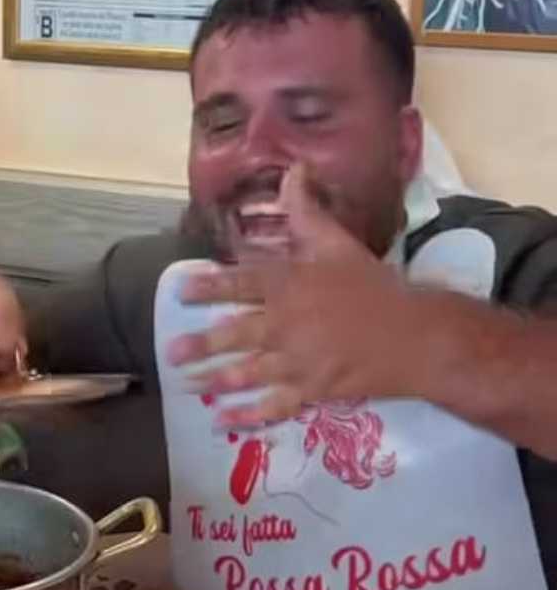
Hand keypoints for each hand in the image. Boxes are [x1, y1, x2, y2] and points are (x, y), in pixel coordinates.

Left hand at [166, 164, 421, 426]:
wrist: (418, 336)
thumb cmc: (375, 287)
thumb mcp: (338, 243)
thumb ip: (307, 211)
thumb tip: (292, 169)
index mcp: (291, 285)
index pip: (241, 283)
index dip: (209, 286)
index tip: (179, 291)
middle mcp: (288, 322)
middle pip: (236, 333)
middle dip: (201, 344)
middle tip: (171, 351)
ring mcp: (299, 360)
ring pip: (247, 371)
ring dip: (214, 379)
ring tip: (187, 385)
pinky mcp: (313, 389)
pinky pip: (273, 405)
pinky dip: (247, 415)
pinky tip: (223, 420)